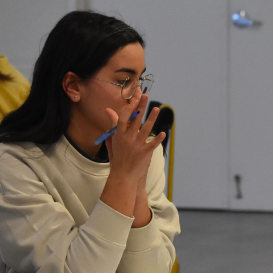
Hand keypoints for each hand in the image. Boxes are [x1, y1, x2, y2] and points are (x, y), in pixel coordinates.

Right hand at [100, 94, 165, 219]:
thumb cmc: (118, 158)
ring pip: (145, 129)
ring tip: (157, 109)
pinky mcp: (145, 153)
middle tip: (146, 96)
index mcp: (119, 135)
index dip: (130, 107)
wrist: (123, 176)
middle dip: (141, 106)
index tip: (135, 98)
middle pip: (135, 119)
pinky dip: (158, 139)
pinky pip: (153, 143)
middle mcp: (127, 138)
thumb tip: (108, 110)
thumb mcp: (112, 141)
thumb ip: (112, 125)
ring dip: (152, 118)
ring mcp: (136, 145)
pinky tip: (164, 133)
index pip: (123, 118)